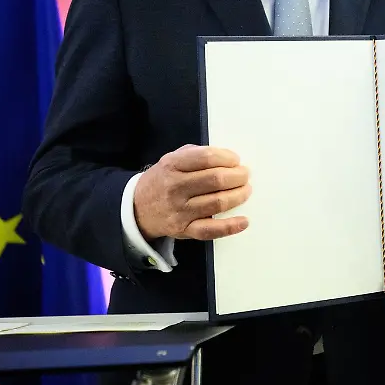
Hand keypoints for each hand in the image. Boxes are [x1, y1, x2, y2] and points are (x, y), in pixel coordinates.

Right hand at [133, 144, 251, 240]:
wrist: (138, 208)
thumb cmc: (164, 180)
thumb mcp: (172, 159)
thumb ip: (197, 154)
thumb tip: (229, 158)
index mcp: (172, 165)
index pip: (206, 158)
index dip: (227, 158)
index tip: (236, 160)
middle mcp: (175, 187)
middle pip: (215, 180)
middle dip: (238, 176)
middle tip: (245, 175)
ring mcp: (180, 210)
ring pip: (217, 203)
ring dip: (238, 195)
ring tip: (246, 190)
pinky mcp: (184, 230)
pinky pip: (210, 230)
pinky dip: (230, 226)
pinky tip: (244, 221)